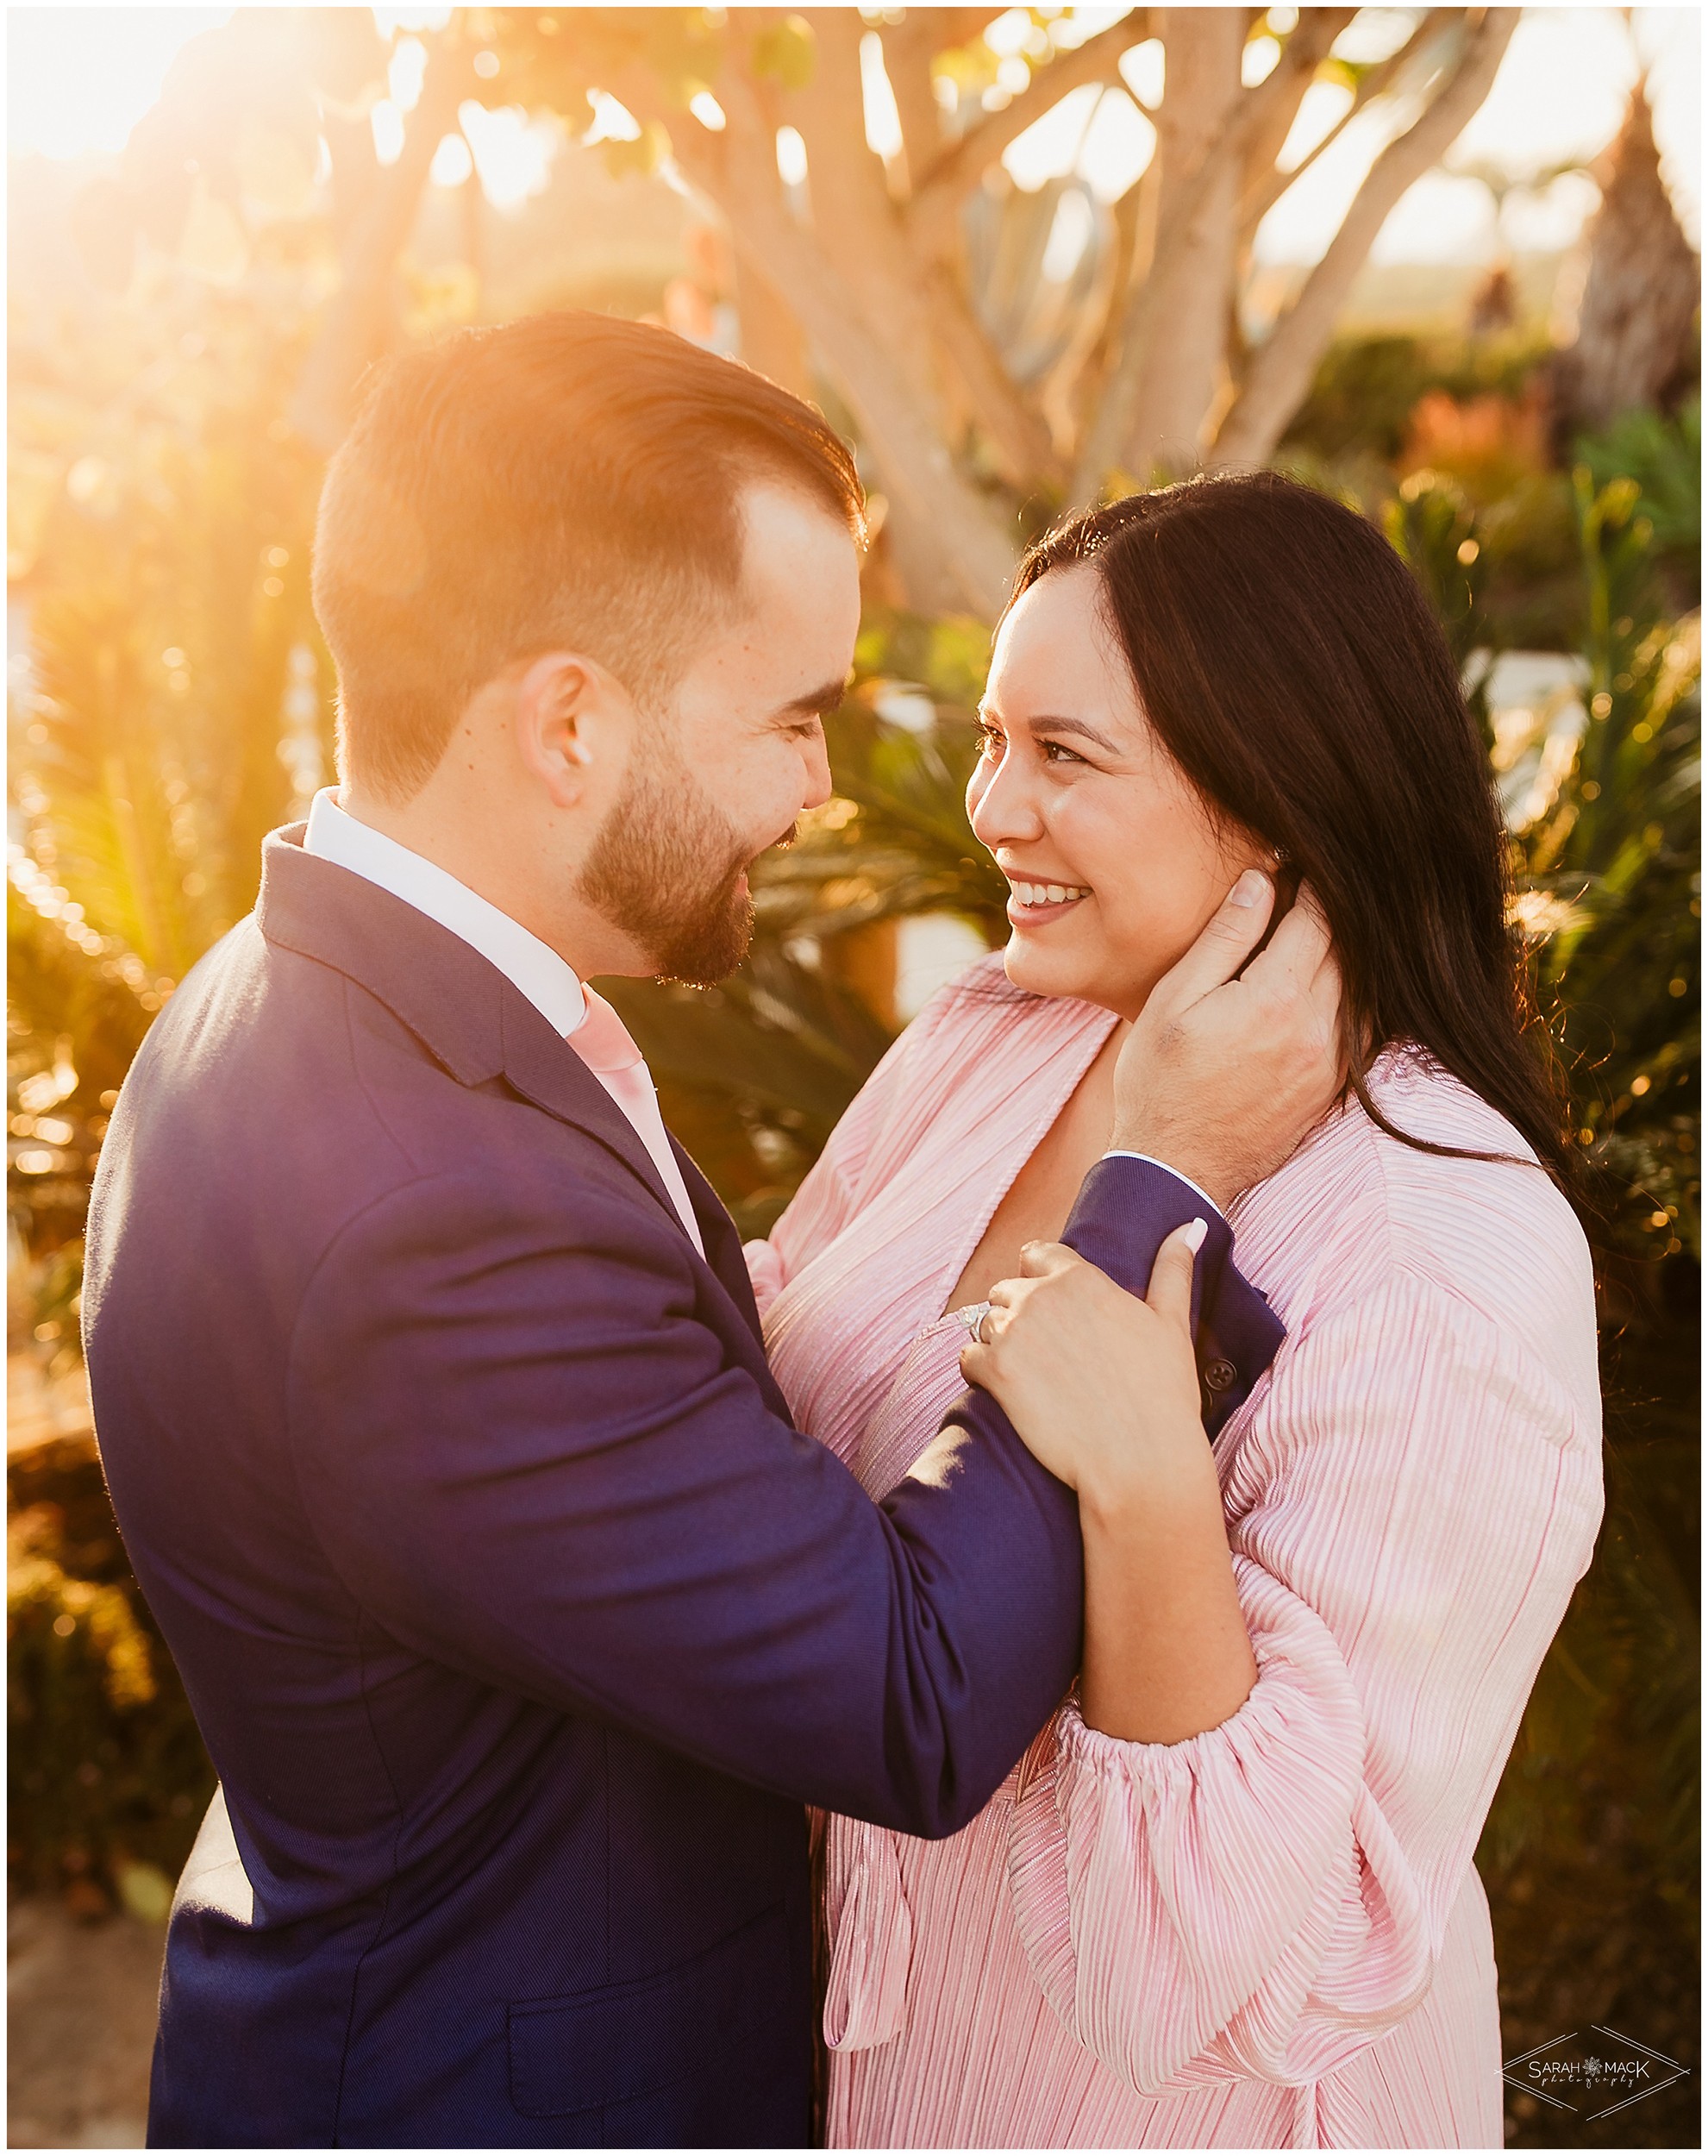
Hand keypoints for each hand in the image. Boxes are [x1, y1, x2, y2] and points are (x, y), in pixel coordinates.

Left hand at [959, 1223, 1210, 1517]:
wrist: (1140, 1462)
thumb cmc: (1163, 1396)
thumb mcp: (1174, 1323)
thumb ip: (1173, 1269)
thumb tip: (1192, 1226)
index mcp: (1081, 1278)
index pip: (1037, 1254)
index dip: (1042, 1280)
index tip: (1055, 1312)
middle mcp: (1041, 1296)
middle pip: (1006, 1289)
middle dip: (1019, 1314)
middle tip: (1049, 1354)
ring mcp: (1014, 1333)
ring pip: (984, 1323)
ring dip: (1001, 1344)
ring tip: (1034, 1378)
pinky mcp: (995, 1372)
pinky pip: (967, 1358)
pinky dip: (981, 1373)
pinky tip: (1011, 1394)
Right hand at [1111, 871, 1344, 1207]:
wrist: (1176, 1169)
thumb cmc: (1159, 1082)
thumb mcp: (1174, 1000)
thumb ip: (1224, 938)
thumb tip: (1262, 881)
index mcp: (1275, 999)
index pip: (1317, 919)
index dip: (1313, 884)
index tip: (1300, 864)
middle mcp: (1317, 1029)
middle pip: (1349, 950)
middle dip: (1336, 915)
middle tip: (1316, 889)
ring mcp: (1331, 1063)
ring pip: (1364, 988)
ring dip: (1350, 956)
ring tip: (1324, 934)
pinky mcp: (1333, 1088)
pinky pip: (1362, 1027)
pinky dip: (1354, 997)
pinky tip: (1332, 984)